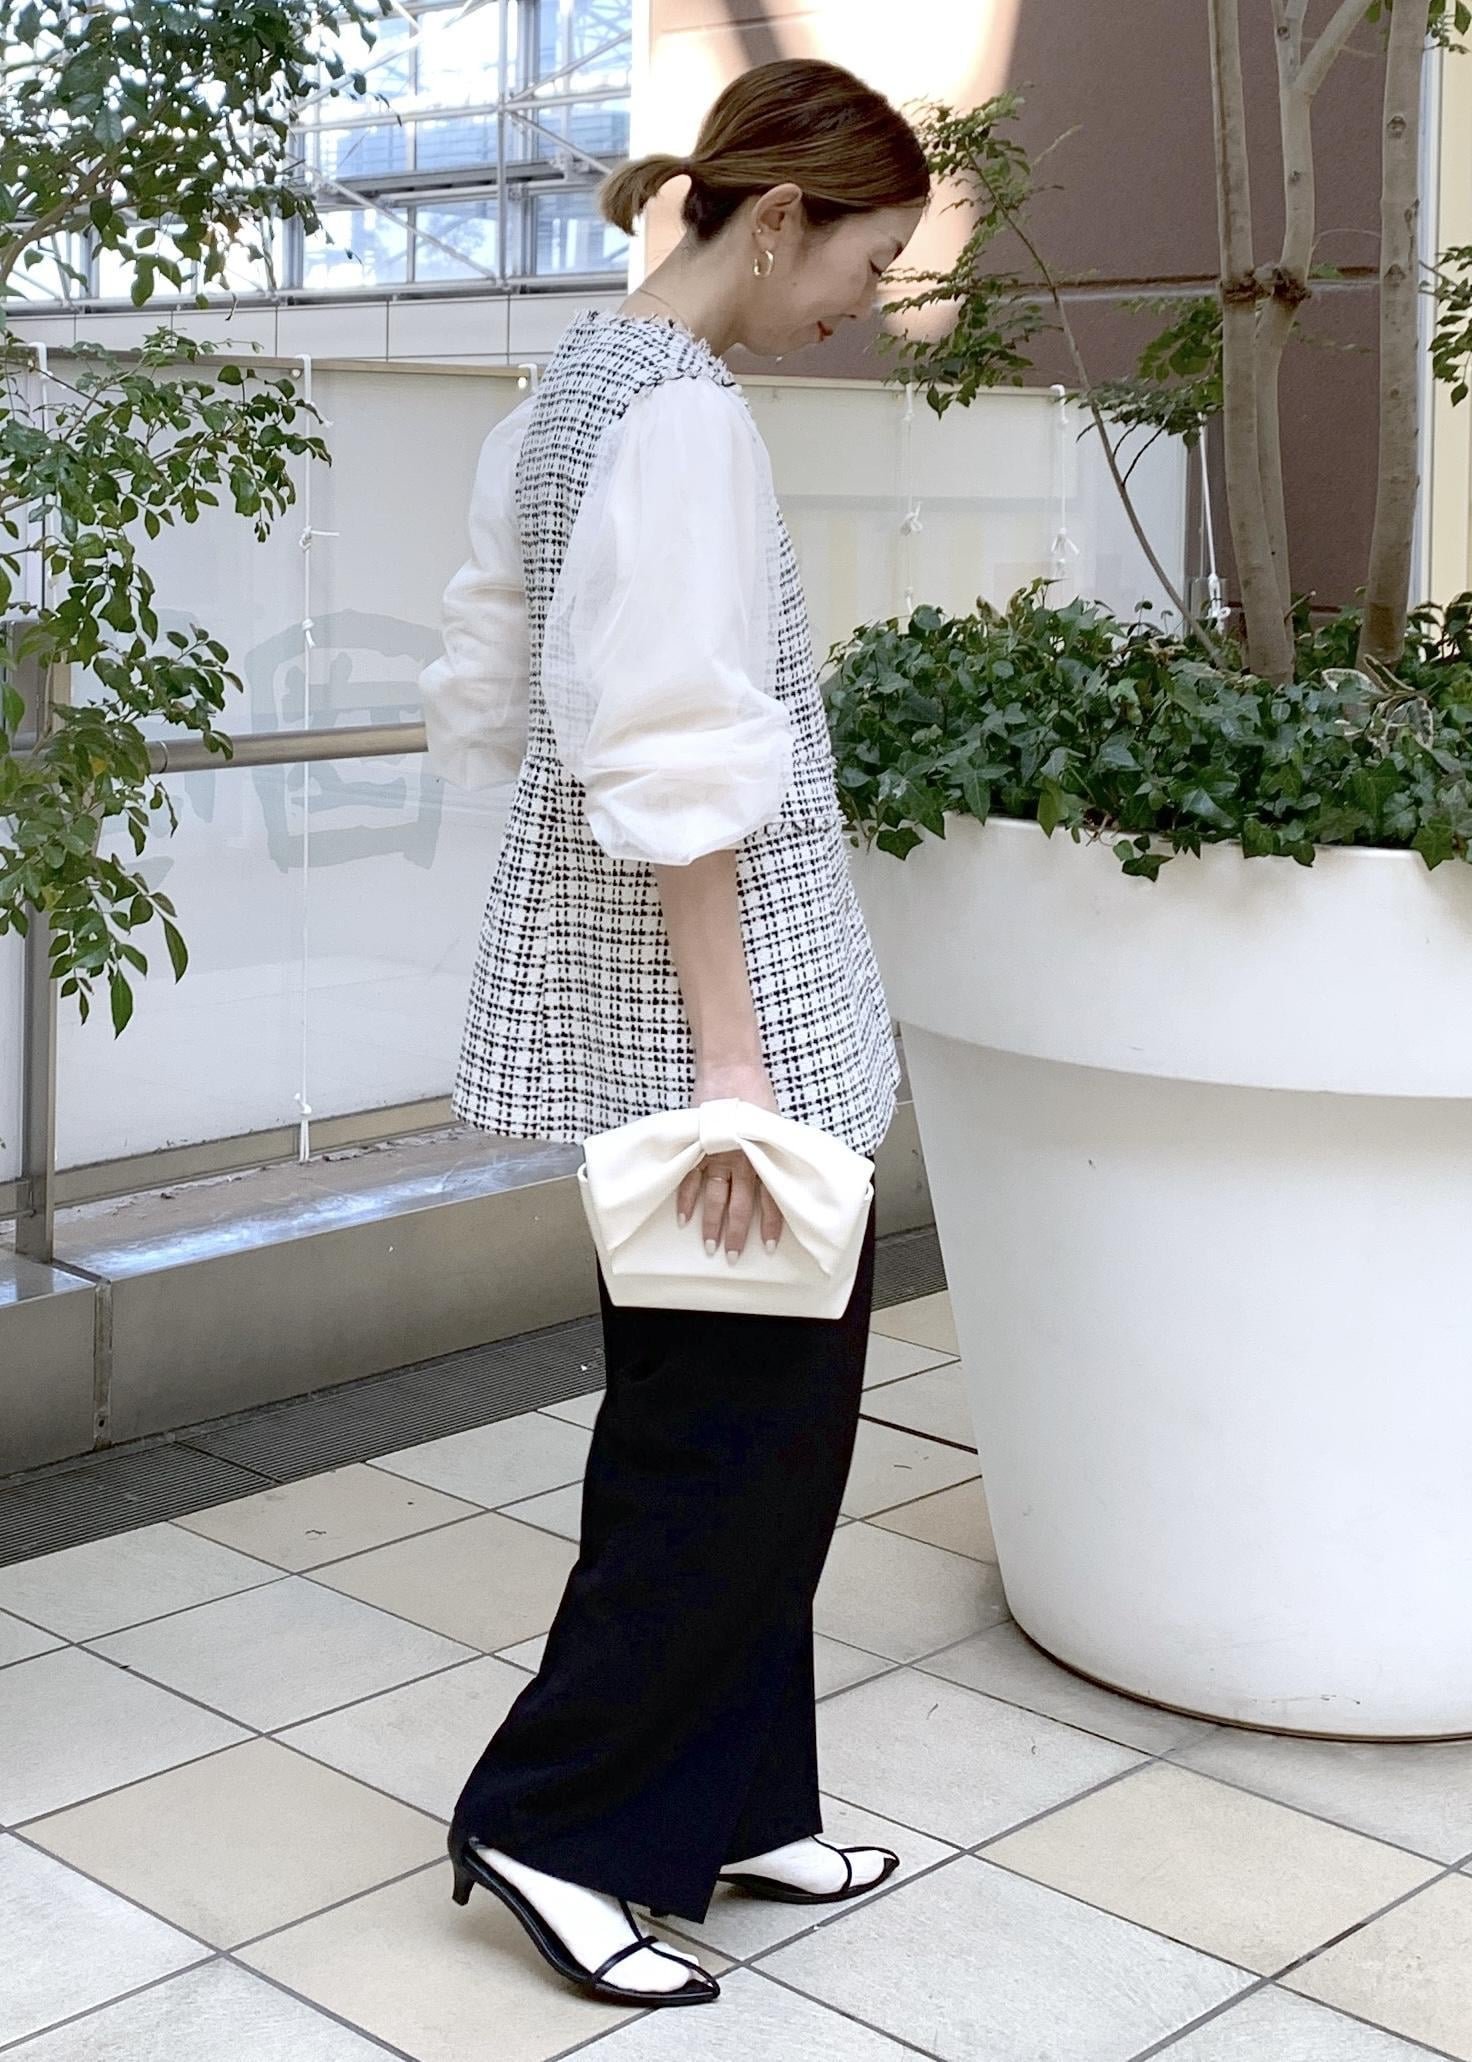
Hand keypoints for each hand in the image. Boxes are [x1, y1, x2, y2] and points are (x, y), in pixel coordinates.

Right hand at [679, 1057, 785, 1259]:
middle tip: (732, 1257)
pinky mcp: (697, 1146)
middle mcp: (742, 1161)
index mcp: (764, 1157)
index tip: (767, 1247)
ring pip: (714, 1198)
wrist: (731, 1067)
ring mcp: (717, 1155)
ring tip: (708, 1247)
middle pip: (739, 1205)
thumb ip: (778, 1152)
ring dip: (710, 1224)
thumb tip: (791, 1175)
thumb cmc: (756, 1092)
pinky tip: (683, 1218)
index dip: (769, 1225)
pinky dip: (686, 1199)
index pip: (769, 1200)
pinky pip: (690, 1179)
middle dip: (735, 1234)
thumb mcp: (776, 1124)